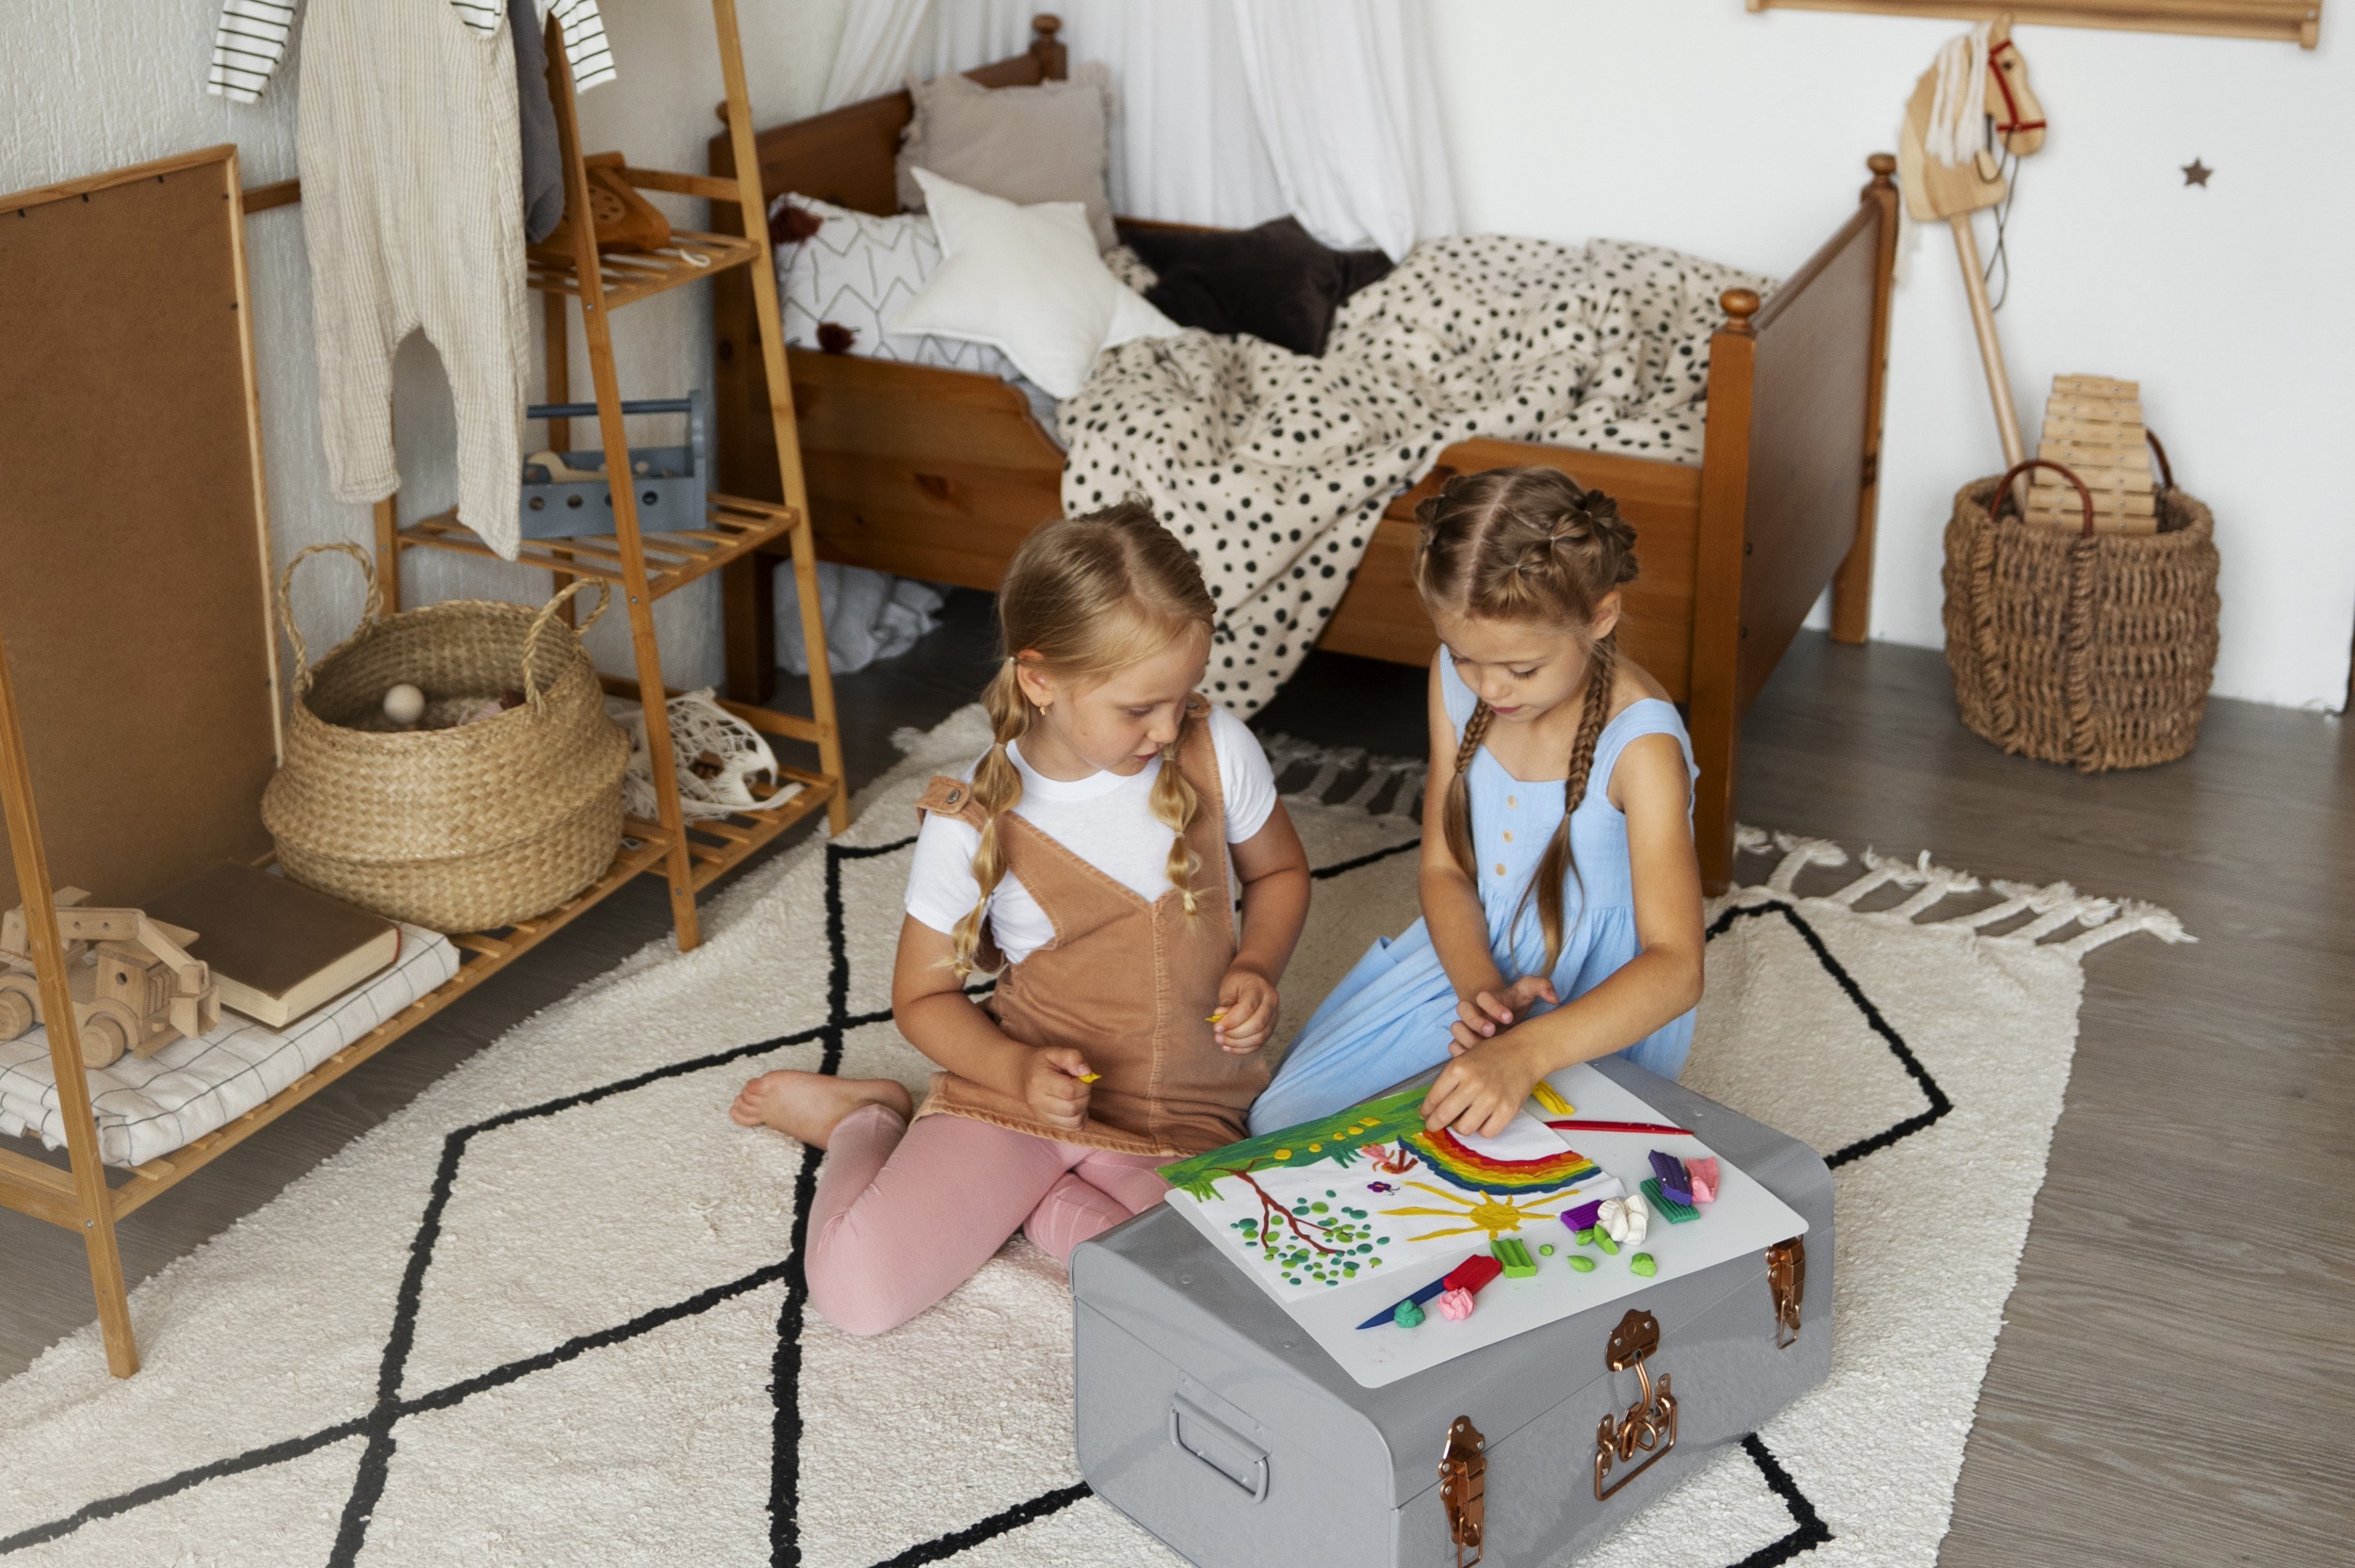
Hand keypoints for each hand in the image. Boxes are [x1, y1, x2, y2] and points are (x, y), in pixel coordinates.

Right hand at [1024, 1046, 1093, 1133]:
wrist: (1022, 1076)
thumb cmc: (1042, 1063)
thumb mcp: (1055, 1052)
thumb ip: (1072, 1057)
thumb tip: (1087, 1072)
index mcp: (1038, 1081)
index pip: (1069, 1091)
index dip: (1084, 1084)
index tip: (1082, 1076)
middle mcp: (1038, 1102)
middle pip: (1072, 1108)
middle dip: (1085, 1096)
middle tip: (1081, 1085)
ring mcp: (1042, 1115)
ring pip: (1074, 1121)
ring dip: (1083, 1108)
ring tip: (1078, 1095)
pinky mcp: (1048, 1123)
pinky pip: (1073, 1128)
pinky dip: (1080, 1118)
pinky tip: (1076, 1105)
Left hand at [1211, 964, 1278, 1053]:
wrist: (1255, 979)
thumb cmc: (1239, 982)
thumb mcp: (1228, 986)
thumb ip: (1226, 1003)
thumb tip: (1221, 1019)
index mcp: (1260, 988)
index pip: (1248, 1009)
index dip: (1231, 1021)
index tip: (1216, 1027)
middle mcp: (1271, 1003)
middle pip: (1257, 1025)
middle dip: (1235, 1035)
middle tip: (1217, 1036)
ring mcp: (1274, 1017)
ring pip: (1260, 1037)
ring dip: (1238, 1044)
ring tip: (1222, 1042)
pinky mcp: (1271, 1028)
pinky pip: (1260, 1043)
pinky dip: (1244, 1049)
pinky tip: (1230, 1047)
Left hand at [1420, 1034, 1544, 1139]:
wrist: (1523, 1052)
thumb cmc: (1490, 1055)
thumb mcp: (1464, 1058)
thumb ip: (1448, 1081)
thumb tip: (1430, 1109)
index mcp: (1458, 1068)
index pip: (1433, 1098)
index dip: (1425, 1111)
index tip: (1425, 1115)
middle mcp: (1473, 1083)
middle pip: (1443, 1116)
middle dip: (1434, 1125)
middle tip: (1433, 1126)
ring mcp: (1491, 1098)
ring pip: (1464, 1128)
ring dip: (1459, 1127)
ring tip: (1461, 1121)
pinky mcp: (1507, 1110)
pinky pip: (1486, 1133)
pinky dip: (1481, 1130)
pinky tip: (1481, 1120)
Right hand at [1449, 975, 1557, 1054]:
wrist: (1505, 1017)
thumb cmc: (1516, 1004)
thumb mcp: (1530, 992)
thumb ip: (1543, 987)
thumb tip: (1554, 998)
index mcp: (1488, 998)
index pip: (1483, 996)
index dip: (1493, 1006)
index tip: (1510, 1017)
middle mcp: (1474, 1011)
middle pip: (1463, 1010)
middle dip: (1477, 1021)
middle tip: (1493, 1032)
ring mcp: (1467, 1027)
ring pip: (1456, 1029)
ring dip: (1469, 1038)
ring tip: (1486, 1048)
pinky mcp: (1464, 1043)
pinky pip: (1454, 1046)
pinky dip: (1462, 1053)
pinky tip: (1477, 1061)